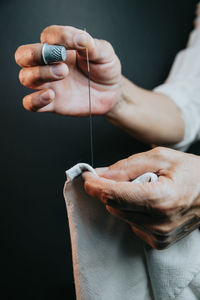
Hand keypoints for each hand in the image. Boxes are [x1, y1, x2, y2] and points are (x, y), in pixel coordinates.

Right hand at [15, 26, 120, 115]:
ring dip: (40, 74)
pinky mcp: (52, 104)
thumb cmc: (105, 70)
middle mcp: (49, 64)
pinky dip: (34, 100)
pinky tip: (50, 95)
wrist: (112, 93)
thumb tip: (79, 38)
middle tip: (60, 60)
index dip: (57, 37)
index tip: (76, 42)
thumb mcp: (104, 52)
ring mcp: (49, 84)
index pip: (47, 36)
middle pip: (23, 55)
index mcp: (60, 48)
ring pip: (25, 78)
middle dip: (34, 54)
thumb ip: (90, 44)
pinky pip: (30, 104)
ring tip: (63, 74)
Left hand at [83, 147, 199, 248]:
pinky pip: (131, 224)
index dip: (96, 186)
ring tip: (146, 188)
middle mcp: (159, 222)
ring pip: (121, 215)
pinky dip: (133, 211)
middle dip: (111, 189)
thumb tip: (101, 174)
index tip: (87, 177)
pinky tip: (149, 202)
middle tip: (125, 176)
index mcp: (161, 198)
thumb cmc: (192, 172)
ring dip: (124, 200)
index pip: (115, 196)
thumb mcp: (161, 157)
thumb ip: (128, 165)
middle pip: (114, 206)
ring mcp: (160, 235)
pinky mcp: (159, 242)